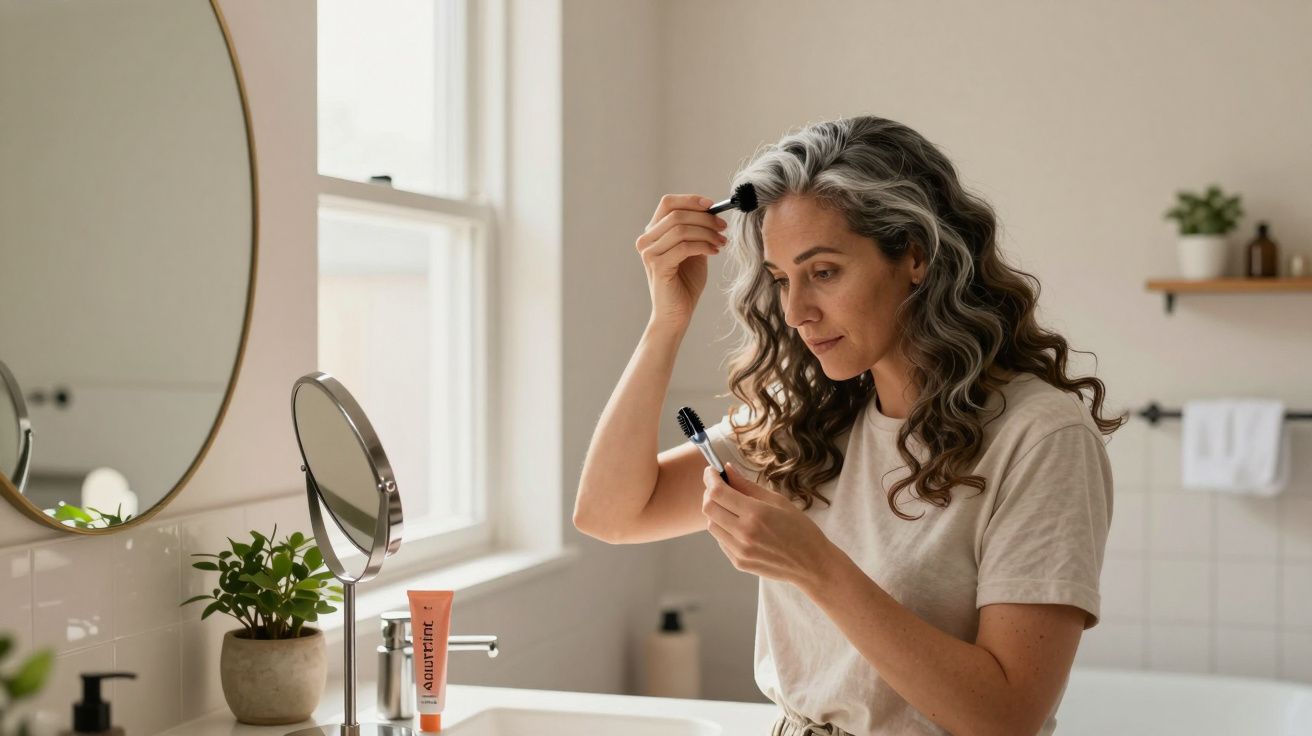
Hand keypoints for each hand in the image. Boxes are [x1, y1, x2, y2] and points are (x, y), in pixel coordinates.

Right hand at [637, 194, 728, 327]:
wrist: (677, 313)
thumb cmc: (685, 282)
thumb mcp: (693, 250)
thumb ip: (696, 231)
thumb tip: (712, 211)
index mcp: (653, 232)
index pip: (668, 203)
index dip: (691, 200)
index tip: (713, 205)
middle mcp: (646, 240)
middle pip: (677, 214)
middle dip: (705, 219)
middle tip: (723, 227)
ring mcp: (649, 253)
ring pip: (681, 229)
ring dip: (706, 233)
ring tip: (721, 242)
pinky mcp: (657, 266)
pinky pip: (684, 247)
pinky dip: (703, 246)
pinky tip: (714, 252)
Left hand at [701, 462, 840, 589]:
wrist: (812, 564)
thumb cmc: (800, 529)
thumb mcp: (778, 501)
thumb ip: (748, 485)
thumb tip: (728, 469)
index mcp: (756, 514)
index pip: (718, 492)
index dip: (710, 478)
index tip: (711, 471)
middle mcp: (744, 533)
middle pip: (708, 508)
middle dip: (709, 493)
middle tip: (718, 486)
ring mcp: (740, 550)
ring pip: (711, 525)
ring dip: (715, 512)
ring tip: (730, 506)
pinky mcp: (739, 562)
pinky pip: (720, 540)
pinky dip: (723, 528)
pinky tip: (738, 525)